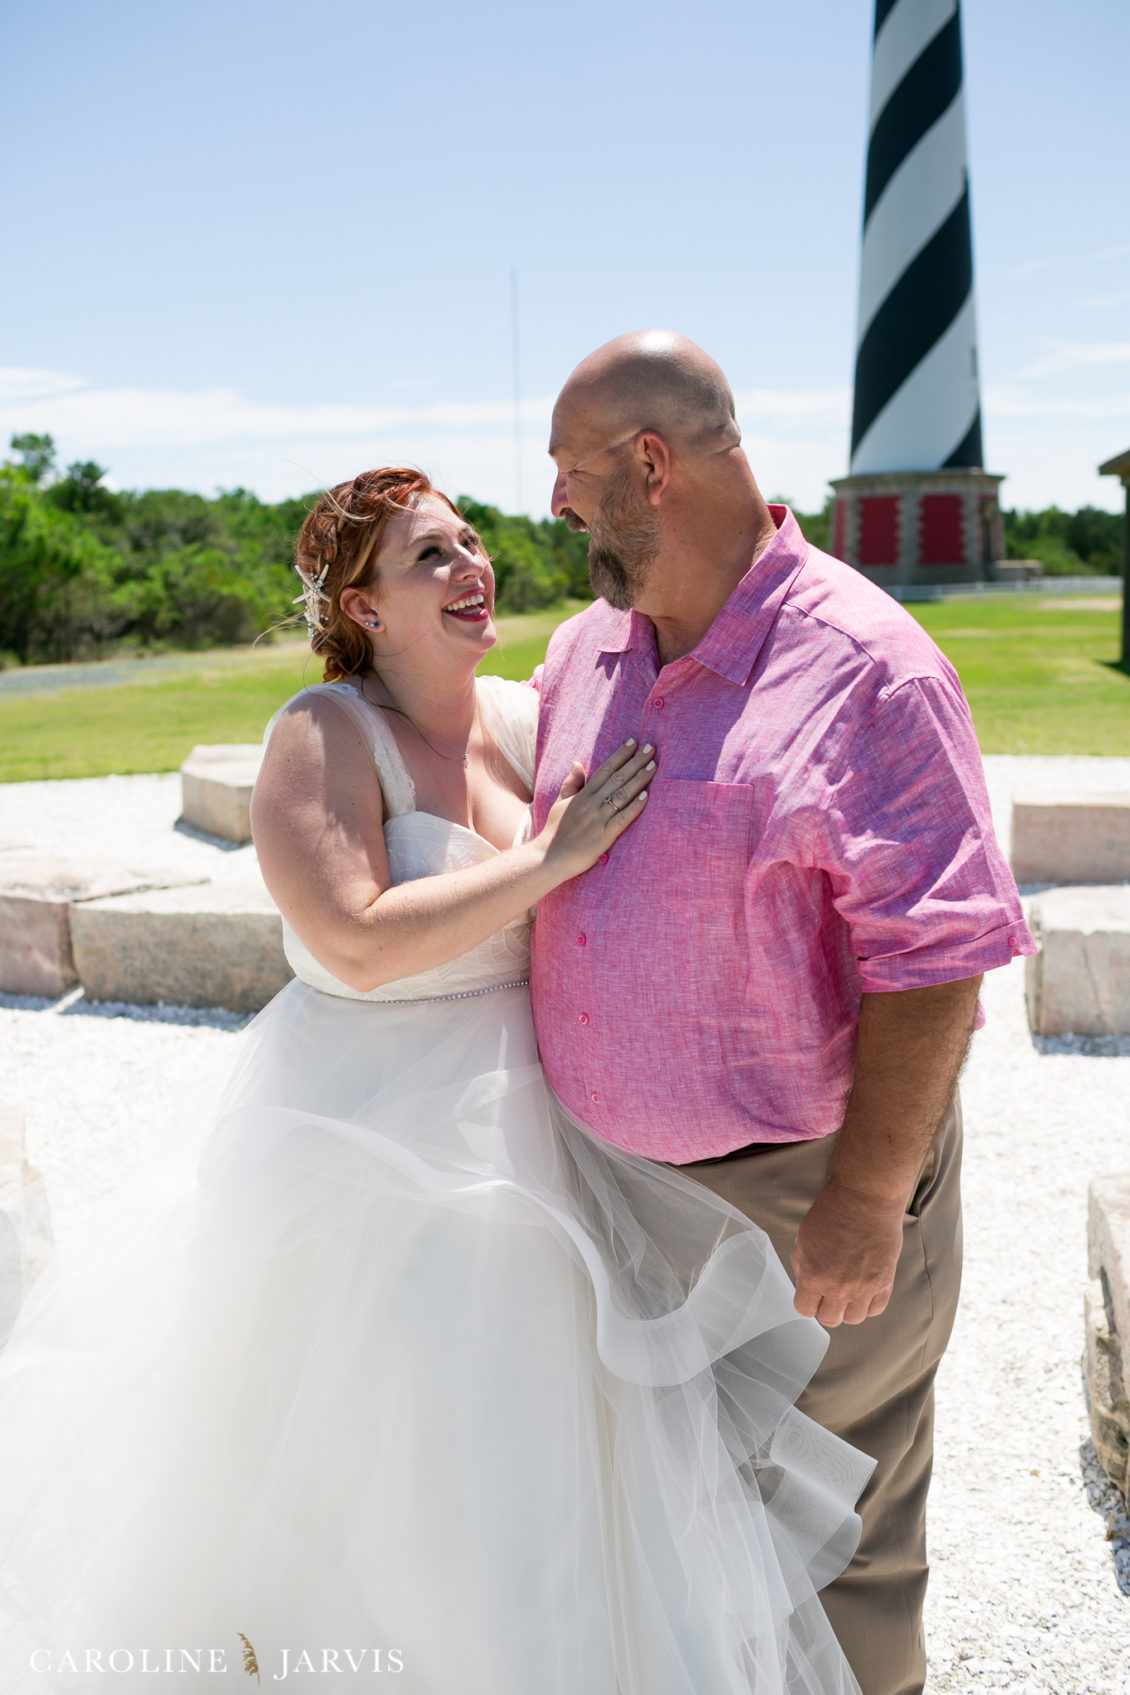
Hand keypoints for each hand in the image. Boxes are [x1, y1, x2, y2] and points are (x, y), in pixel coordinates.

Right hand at [539, 740, 654, 882]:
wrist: (549, 857)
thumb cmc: (556, 831)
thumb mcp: (560, 803)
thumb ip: (571, 784)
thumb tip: (578, 763)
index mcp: (583, 795)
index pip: (605, 770)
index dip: (620, 755)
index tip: (634, 743)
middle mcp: (591, 804)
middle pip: (617, 778)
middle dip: (635, 761)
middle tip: (651, 748)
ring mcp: (599, 819)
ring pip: (622, 794)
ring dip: (639, 779)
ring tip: (653, 765)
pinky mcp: (604, 835)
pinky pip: (623, 818)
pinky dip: (635, 806)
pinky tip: (646, 796)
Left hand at [790, 1180, 905, 1326]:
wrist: (865, 1200)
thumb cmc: (833, 1212)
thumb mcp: (803, 1238)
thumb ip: (803, 1265)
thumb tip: (806, 1282)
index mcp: (814, 1276)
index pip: (804, 1309)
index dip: (806, 1301)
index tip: (810, 1295)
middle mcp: (838, 1288)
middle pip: (829, 1319)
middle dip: (825, 1307)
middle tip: (828, 1292)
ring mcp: (863, 1288)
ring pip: (853, 1318)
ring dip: (848, 1308)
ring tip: (848, 1290)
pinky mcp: (884, 1283)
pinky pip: (875, 1309)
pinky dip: (868, 1304)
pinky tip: (864, 1289)